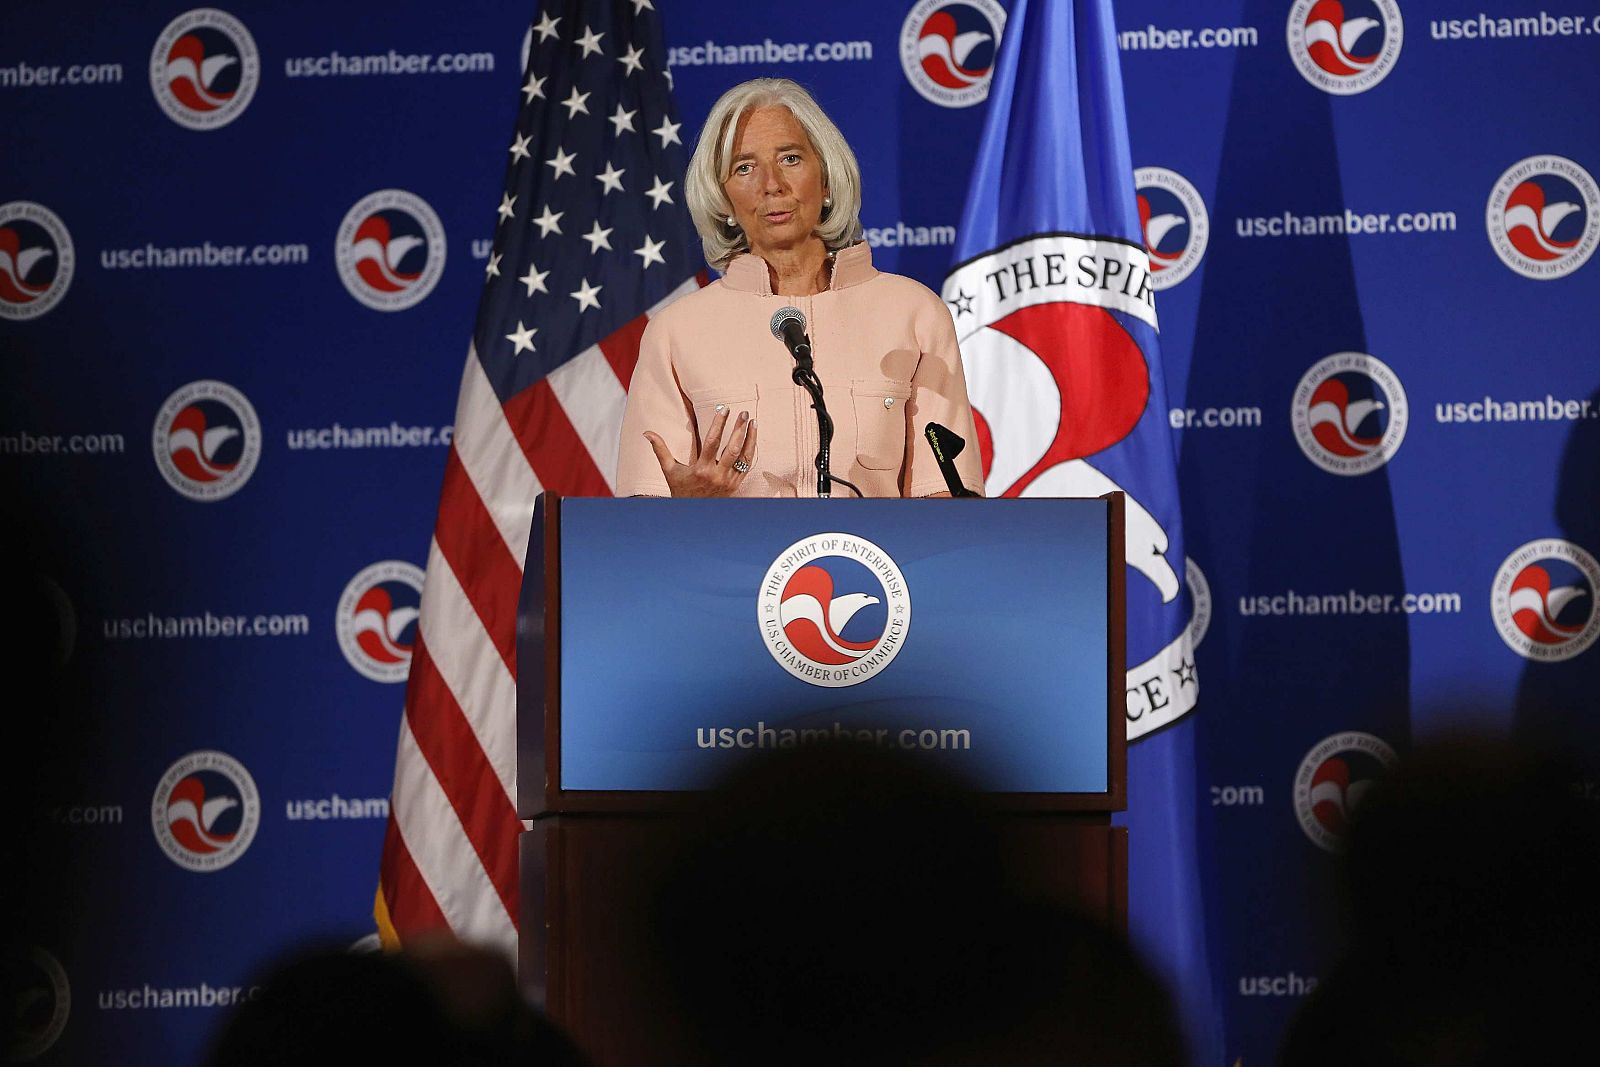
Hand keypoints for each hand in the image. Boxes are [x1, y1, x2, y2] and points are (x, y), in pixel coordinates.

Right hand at [642, 408, 757, 497]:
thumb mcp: (669, 470)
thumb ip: (660, 449)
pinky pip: (747, 466)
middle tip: (744, 413)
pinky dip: (751, 450)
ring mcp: (728, 481)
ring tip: (753, 421)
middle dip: (739, 429)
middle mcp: (717, 476)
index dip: (719, 424)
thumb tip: (646, 433)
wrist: (694, 515)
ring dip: (750, 438)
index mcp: (700, 470)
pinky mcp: (736, 485)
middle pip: (732, 448)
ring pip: (744, 457)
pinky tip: (753, 437)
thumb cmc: (681, 490)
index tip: (724, 408)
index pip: (712, 442)